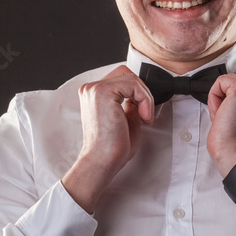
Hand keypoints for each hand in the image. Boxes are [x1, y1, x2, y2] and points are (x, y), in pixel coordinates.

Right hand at [61, 66, 153, 212]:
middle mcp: (90, 89)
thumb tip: (140, 94)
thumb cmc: (112, 147)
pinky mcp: (102, 92)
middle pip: (126, 73)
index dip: (138, 93)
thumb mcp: (126, 118)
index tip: (143, 114)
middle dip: (142, 92)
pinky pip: (134, 84)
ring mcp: (94, 89)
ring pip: (132, 78)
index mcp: (93, 94)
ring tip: (144, 117)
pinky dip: (145, 100)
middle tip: (145, 114)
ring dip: (145, 97)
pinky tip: (143, 117)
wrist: (102, 162)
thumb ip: (131, 103)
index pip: (121, 78)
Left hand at [207, 72, 235, 177]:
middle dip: (226, 96)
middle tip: (227, 117)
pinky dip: (214, 97)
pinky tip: (221, 113)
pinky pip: (220, 81)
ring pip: (228, 80)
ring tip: (225, 116)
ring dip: (220, 97)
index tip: (233, 118)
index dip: (232, 100)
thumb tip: (227, 94)